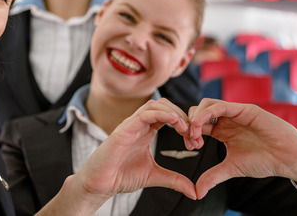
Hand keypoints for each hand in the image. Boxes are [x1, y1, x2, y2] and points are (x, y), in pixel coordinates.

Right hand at [72, 99, 196, 201]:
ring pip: (155, 105)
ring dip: (174, 113)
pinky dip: (161, 114)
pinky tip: (173, 122)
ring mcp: (131, 125)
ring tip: (186, 129)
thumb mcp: (155, 176)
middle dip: (183, 116)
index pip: (169, 115)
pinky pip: (143, 114)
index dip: (185, 124)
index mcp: (146, 131)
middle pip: (164, 105)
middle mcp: (139, 124)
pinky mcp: (123, 129)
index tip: (195, 141)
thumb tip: (194, 192)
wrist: (100, 184)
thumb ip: (174, 180)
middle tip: (194, 135)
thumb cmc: (121, 176)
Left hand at [186, 98, 296, 198]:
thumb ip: (213, 176)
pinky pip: (220, 105)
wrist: (289, 158)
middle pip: (198, 111)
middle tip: (191, 141)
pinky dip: (206, 113)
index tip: (190, 147)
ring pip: (206, 104)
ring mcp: (235, 112)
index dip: (189, 133)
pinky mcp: (244, 109)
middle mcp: (227, 119)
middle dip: (189, 124)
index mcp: (222, 130)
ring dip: (196, 117)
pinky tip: (201, 126)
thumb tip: (197, 192)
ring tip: (195, 134)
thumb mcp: (232, 168)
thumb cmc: (264, 161)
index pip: (198, 124)